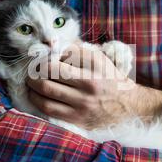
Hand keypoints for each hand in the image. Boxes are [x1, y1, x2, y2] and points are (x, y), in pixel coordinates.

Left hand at [26, 44, 161, 128]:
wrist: (130, 107)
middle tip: (31, 69)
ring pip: (46, 92)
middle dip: (35, 70)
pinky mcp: (78, 119)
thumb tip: (54, 43)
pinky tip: (36, 96)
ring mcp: (83, 103)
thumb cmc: (111, 79)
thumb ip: (78, 50)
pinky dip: (38, 101)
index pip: (61, 54)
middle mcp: (89, 83)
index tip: (41, 56)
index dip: (46, 54)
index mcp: (94, 65)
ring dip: (32, 85)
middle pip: (50, 72)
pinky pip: (50, 110)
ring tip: (31, 82)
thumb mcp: (100, 59)